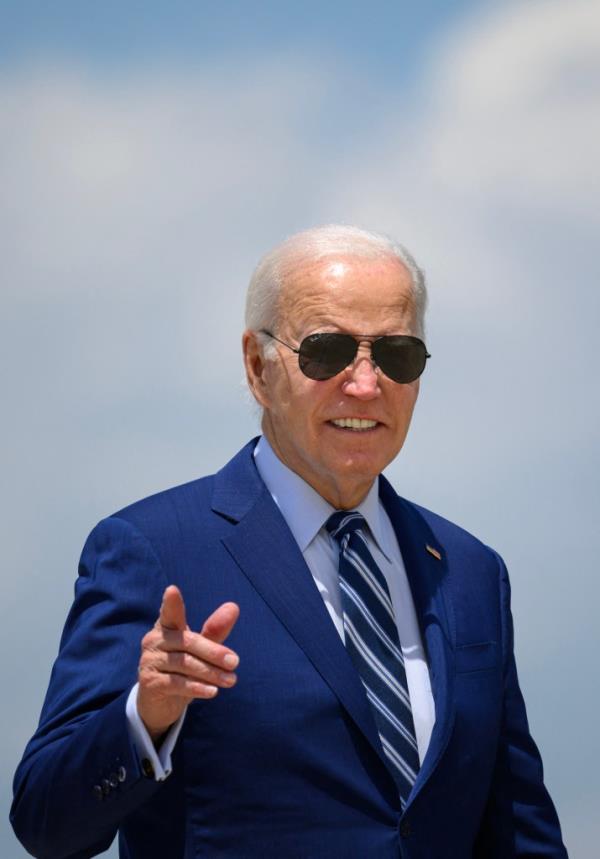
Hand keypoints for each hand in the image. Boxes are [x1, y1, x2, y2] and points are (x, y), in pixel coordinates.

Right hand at [137, 585, 239, 740]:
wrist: (160, 703)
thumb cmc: (182, 669)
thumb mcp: (200, 650)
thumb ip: (215, 631)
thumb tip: (233, 607)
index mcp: (166, 627)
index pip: (170, 613)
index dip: (171, 603)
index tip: (172, 590)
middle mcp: (154, 640)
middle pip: (188, 642)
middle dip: (214, 652)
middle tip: (235, 662)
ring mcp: (149, 661)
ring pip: (185, 664)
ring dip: (211, 673)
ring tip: (231, 680)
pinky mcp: (149, 682)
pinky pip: (176, 683)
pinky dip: (197, 687)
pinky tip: (213, 692)